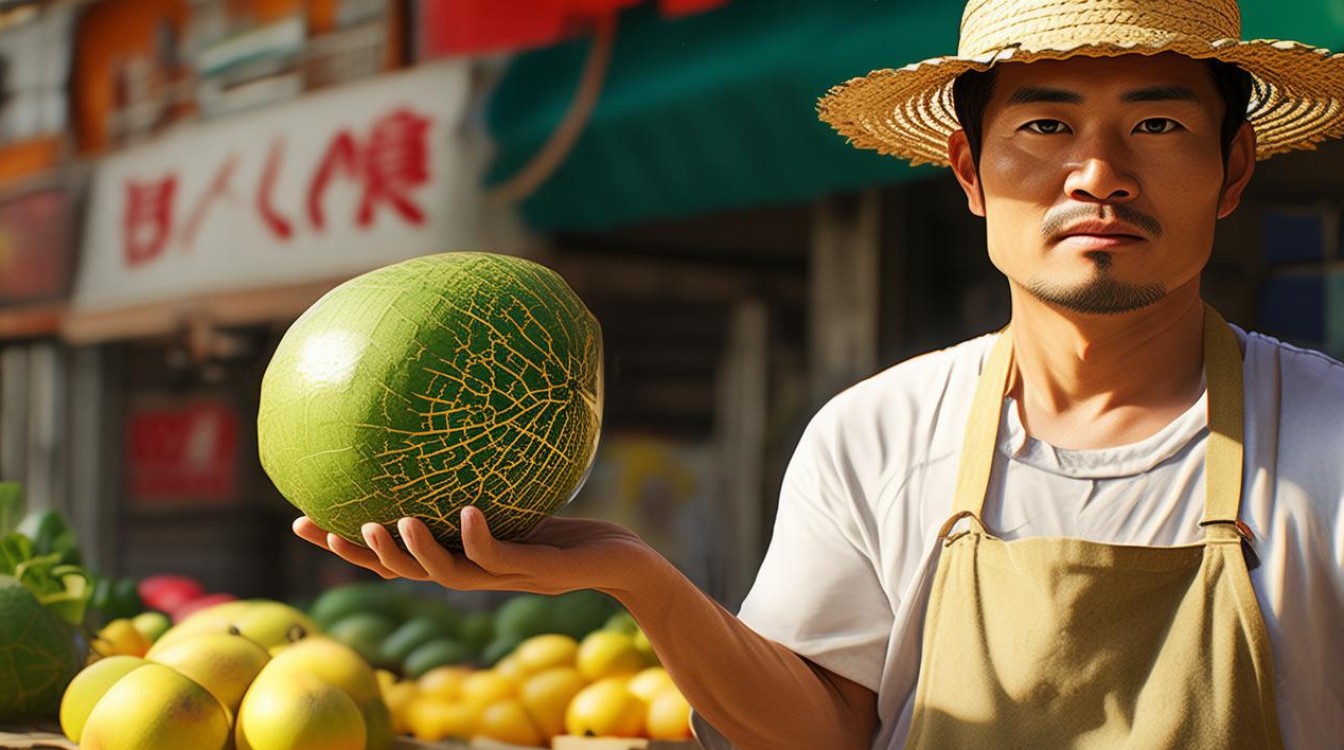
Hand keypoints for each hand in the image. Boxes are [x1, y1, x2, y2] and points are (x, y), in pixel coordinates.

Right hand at [292, 507, 652, 596]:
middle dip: (363, 555)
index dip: (345, 546)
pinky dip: (479, 538)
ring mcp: (506, 577)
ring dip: (414, 552)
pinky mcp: (539, 572)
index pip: (391, 556)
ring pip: (447, 574)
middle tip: (328, 526)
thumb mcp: (519, 492)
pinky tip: (466, 511)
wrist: (625, 561)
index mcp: (461, 555)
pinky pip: (501, 557)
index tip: (301, 519)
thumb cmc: (572, 527)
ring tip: (389, 523)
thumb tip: (449, 413)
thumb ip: (480, 471)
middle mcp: (476, 572)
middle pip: (404, 573)